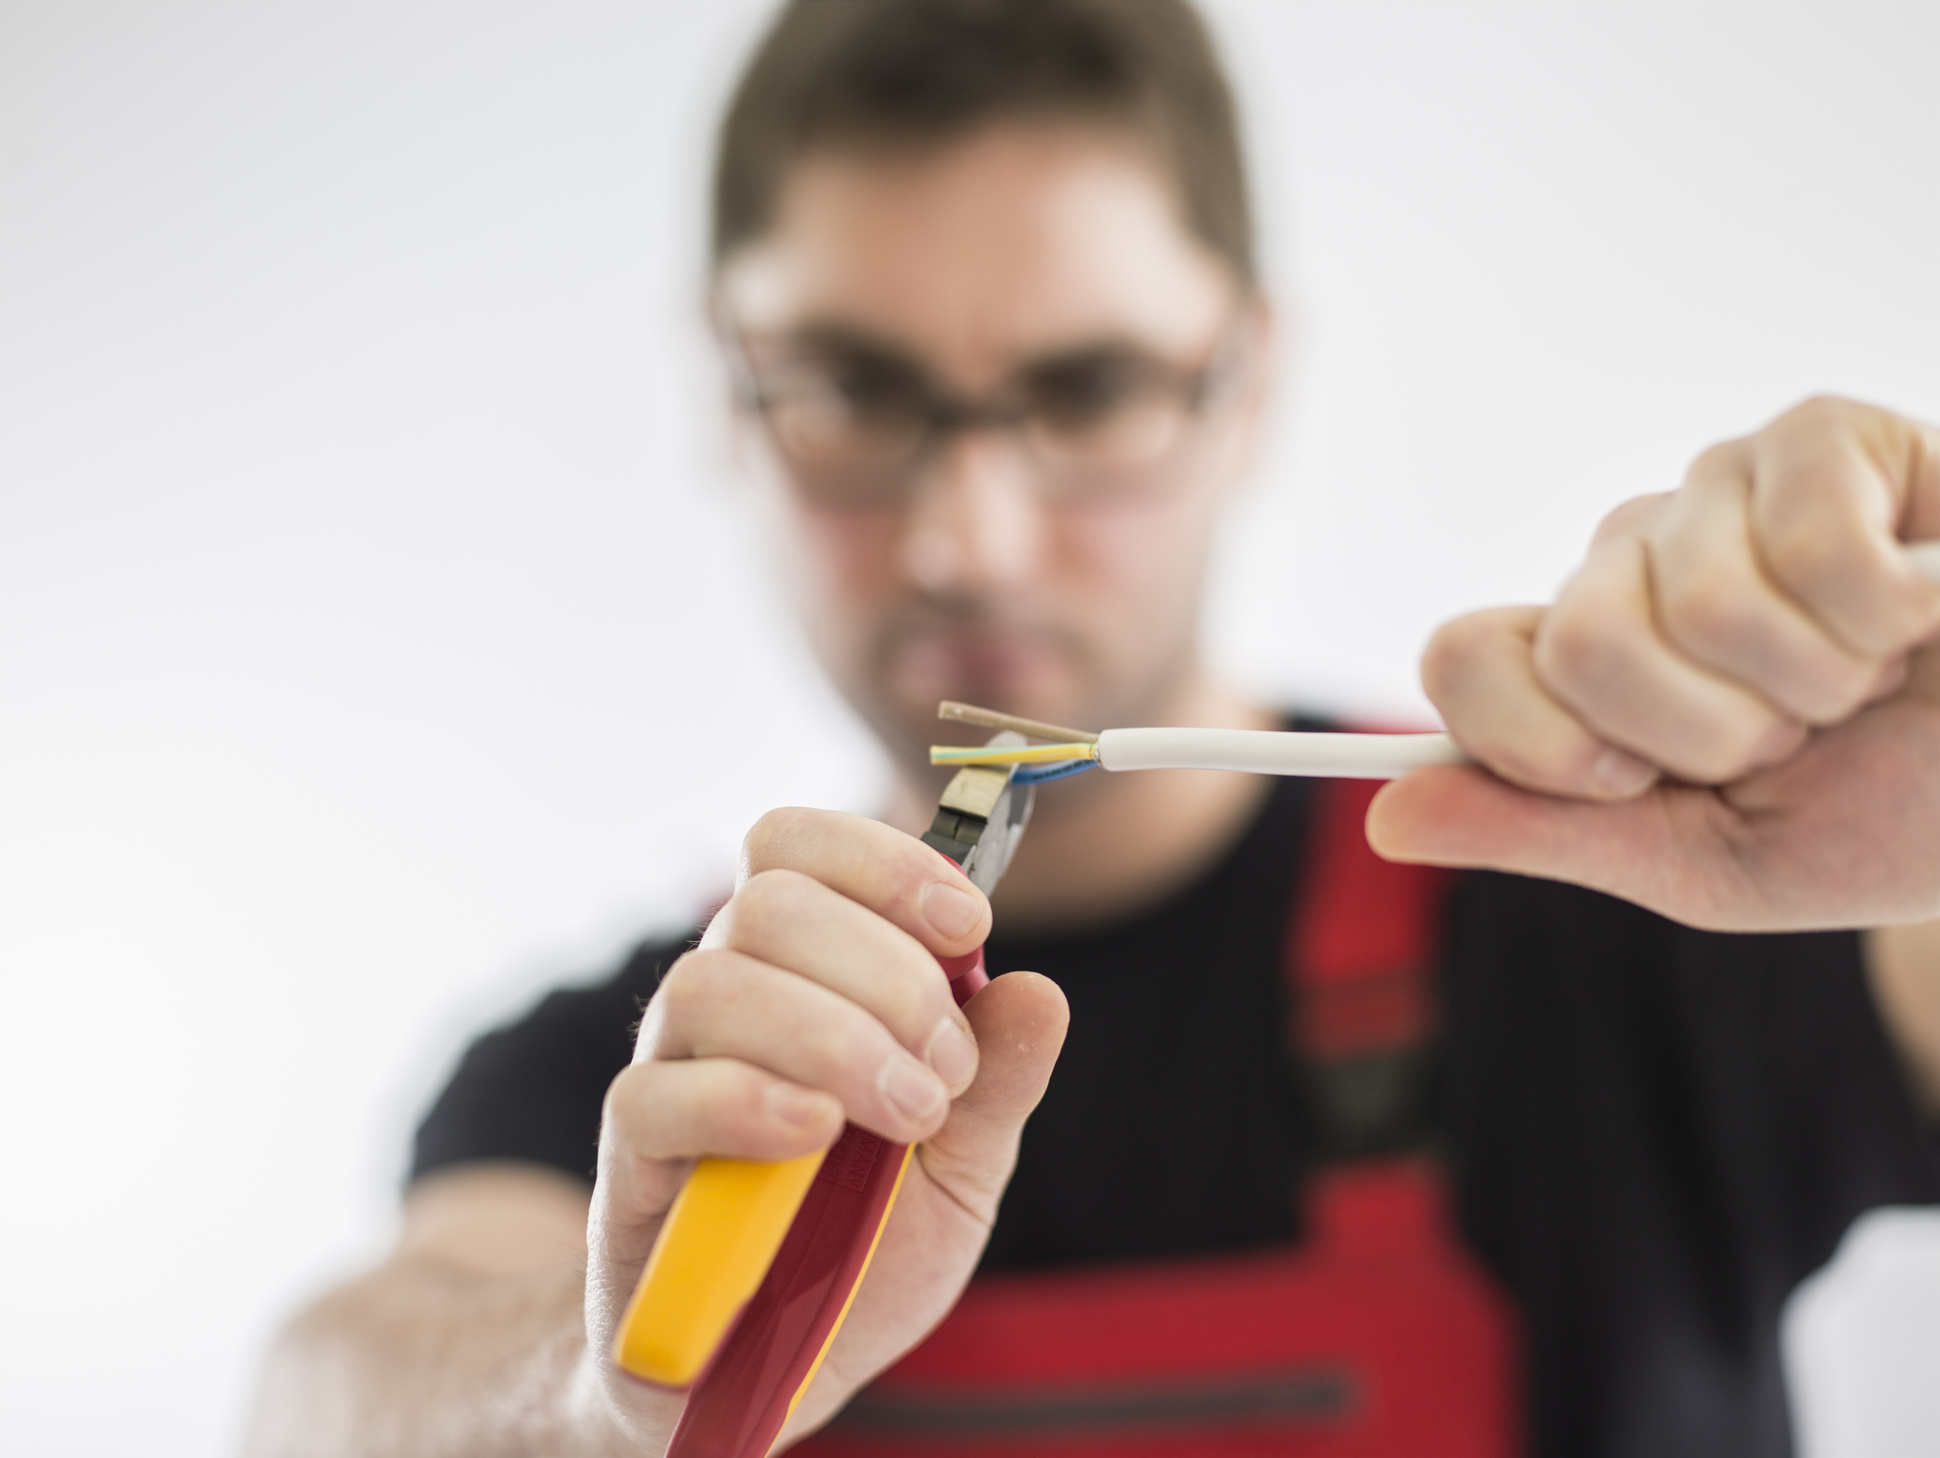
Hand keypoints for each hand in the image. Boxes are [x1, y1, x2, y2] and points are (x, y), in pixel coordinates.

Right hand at [575, 808, 1067, 1447]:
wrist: (773, 1360)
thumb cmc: (861, 1240)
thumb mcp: (962, 1164)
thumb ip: (998, 1080)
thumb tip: (1038, 988)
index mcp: (799, 967)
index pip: (798, 844)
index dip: (883, 860)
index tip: (968, 924)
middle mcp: (725, 996)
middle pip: (767, 901)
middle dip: (887, 973)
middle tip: (946, 1073)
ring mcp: (670, 1070)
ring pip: (710, 983)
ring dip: (834, 1038)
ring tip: (906, 1115)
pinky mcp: (633, 1159)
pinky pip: (657, 1094)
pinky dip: (749, 1101)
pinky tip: (817, 1137)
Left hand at [1372, 396, 1939, 929]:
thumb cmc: (1890, 814)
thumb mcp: (1707, 862)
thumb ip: (1548, 833)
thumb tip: (1384, 818)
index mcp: (1579, 666)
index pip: (1462, 661)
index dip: (1543, 744)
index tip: (1643, 781)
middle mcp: (1627, 563)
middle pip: (1580, 643)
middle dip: (1711, 731)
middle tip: (1793, 731)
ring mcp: (1714, 492)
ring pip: (1700, 602)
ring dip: (1814, 681)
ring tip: (1867, 675)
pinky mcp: (1819, 439)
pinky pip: (1807, 539)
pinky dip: (1888, 612)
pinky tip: (1918, 609)